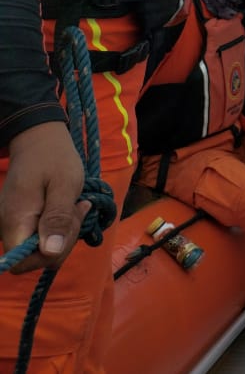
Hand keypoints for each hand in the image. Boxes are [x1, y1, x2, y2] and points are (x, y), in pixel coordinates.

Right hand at [0, 122, 89, 272]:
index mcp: (15, 221)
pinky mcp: (24, 219)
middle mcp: (9, 227)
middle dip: (63, 240)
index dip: (47, 256)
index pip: (21, 263)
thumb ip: (58, 219)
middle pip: (34, 257)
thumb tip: (50, 252)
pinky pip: (43, 233)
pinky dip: (61, 224)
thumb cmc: (54, 157)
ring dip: (65, 231)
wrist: (40, 139)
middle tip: (77, 211)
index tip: (66, 230)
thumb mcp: (64, 185)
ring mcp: (15, 223)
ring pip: (42, 246)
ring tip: (77, 205)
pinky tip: (72, 206)